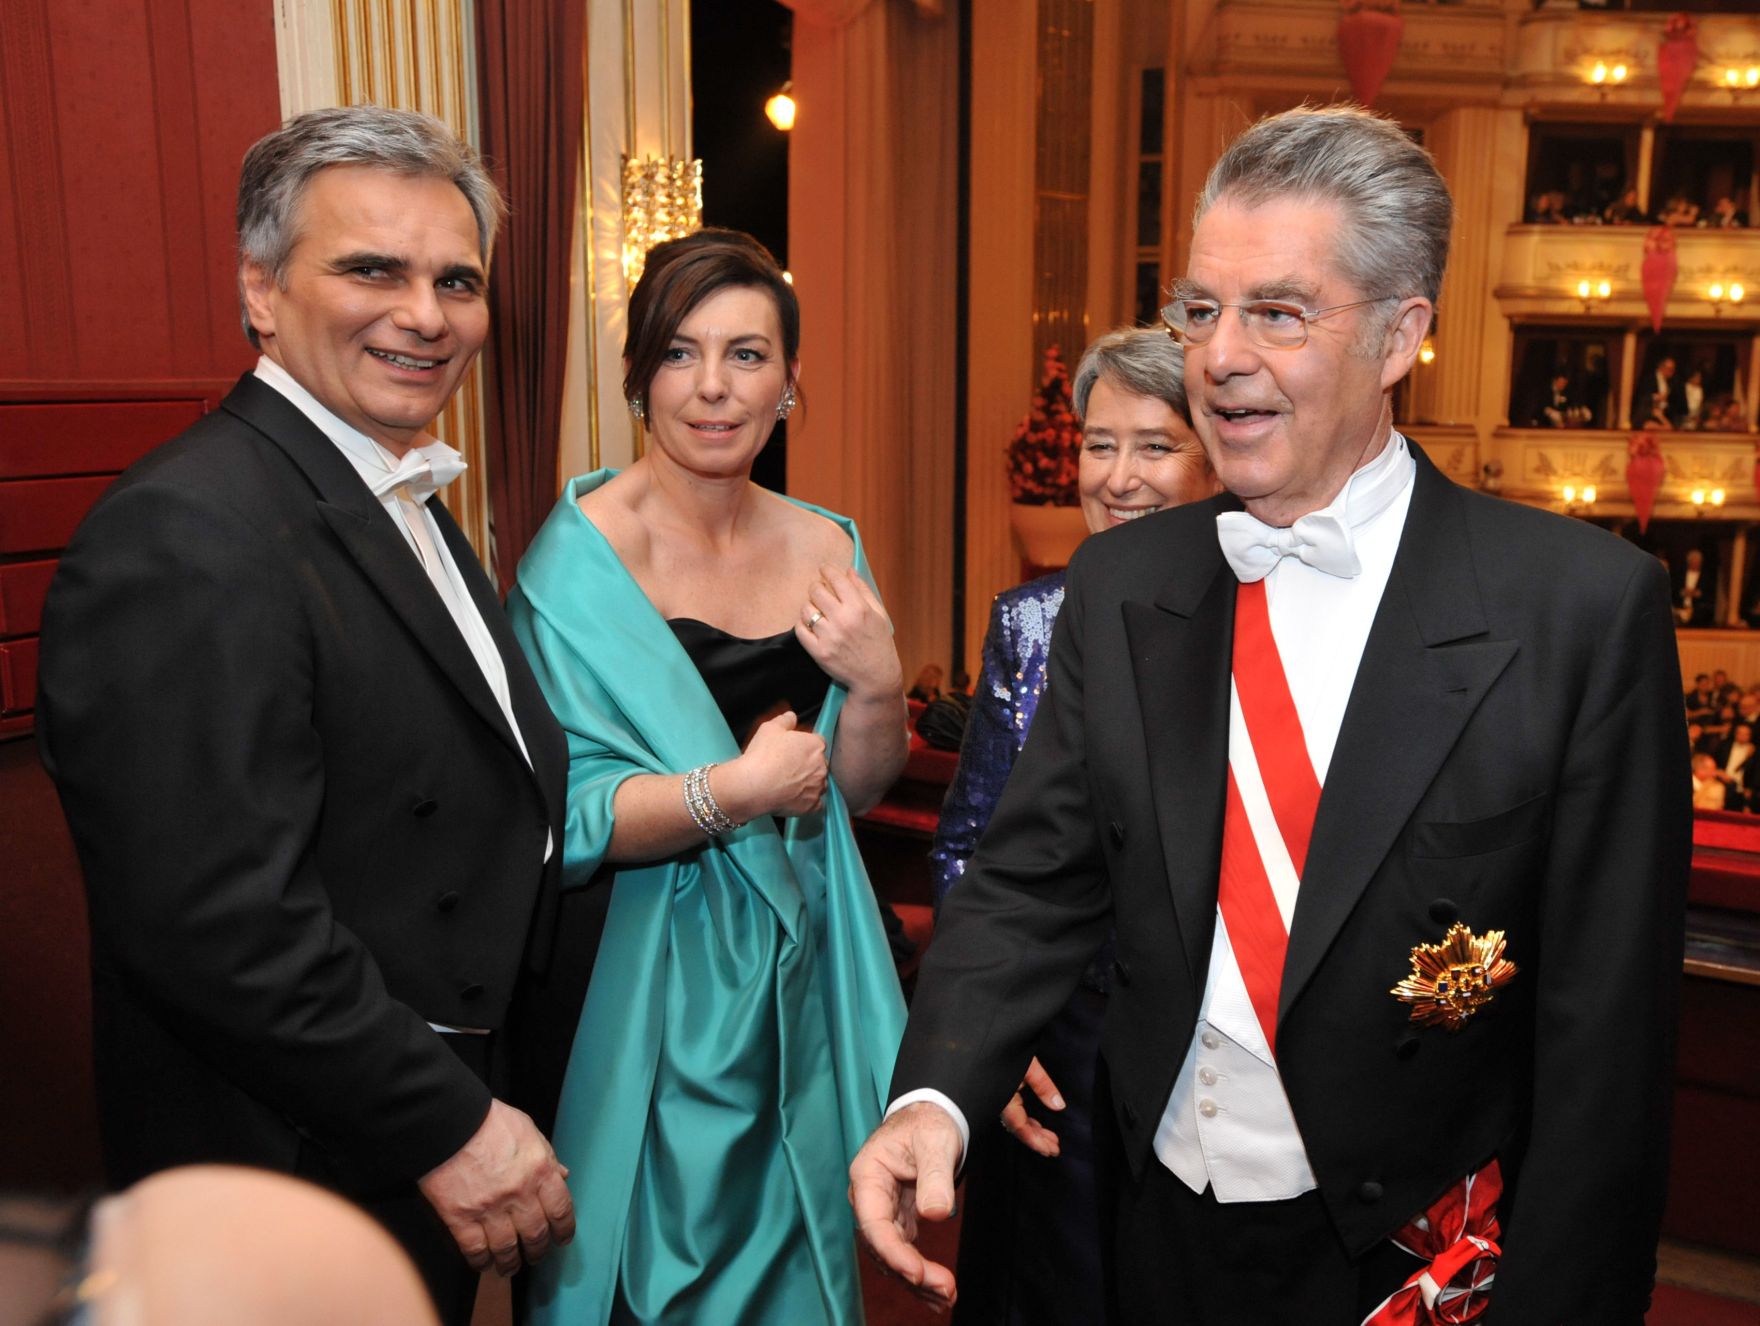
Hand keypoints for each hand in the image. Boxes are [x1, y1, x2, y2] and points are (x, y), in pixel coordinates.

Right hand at [416, 1099, 573, 1276]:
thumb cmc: (489, 1120)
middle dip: (538, 1250)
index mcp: (540, 1170)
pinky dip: (481, 1261)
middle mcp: (519, 1194)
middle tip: (535, 1256)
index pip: (562, 1210)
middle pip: (536, 1234)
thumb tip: (562, 1175)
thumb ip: (547, 1155)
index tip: (562, 1239)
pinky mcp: (460, 1217)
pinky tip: (483, 1263)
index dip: (564, 1230)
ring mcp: (490, 1208)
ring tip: (509, 1267)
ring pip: (507, 1248)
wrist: (448, 1122)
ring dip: (510, 1263)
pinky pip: (475, 1249)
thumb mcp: (528, 1130)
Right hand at [717, 710, 827, 819]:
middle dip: (808, 765)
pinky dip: (808, 801)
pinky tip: (795, 798)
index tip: (793, 751)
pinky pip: (816, 803)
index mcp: (815, 745)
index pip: (817, 742)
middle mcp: (822, 766)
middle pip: (819, 763)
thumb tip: (791, 716)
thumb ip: (784, 720)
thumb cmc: (762, 756)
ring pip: (819, 783)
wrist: (753, 786)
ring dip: (809, 783)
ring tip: (789, 784)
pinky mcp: (812, 806)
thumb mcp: (770, 729)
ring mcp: (818, 787)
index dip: (804, 746)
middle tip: (788, 768)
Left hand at [797, 566, 902, 700]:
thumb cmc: (879, 643)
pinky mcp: (818, 652)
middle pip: (816, 591)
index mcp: (859, 609)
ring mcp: (829, 637)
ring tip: (818, 611)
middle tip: (821, 591)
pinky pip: (800, 629)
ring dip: (810, 607)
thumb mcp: (878, 615)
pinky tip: (812, 625)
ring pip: (806, 609)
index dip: (827, 570)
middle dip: (817, 587)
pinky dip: (803, 624)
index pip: (836, 579)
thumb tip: (848, 571)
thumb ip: (863, 591)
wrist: (875, 677)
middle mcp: (843, 621)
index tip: (824, 568)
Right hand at [848, 1102, 960, 1310]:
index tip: (918, 1273)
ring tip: (947, 1297)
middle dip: (911, 1273)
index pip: (873, 1222)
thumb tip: (935, 1214)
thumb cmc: (930, 1123)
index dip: (894, 1252)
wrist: (932, 1116)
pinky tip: (937, 1291)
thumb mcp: (936, 1142)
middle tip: (946, 1290)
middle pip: (881, 1246)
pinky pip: (903, 1251)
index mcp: (868, 1175)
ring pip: (891, 1255)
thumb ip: (935, 1177)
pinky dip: (919, 1272)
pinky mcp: (897, 1219)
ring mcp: (881, 1210)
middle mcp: (868, 1198)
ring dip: (916, 1280)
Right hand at [1000, 1057, 1064, 1156]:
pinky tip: (1037, 1125)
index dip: (1035, 1140)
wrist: (992, 1035)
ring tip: (1051, 1140)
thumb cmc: (1006, 1047)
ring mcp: (1000, 1097)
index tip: (1050, 1150)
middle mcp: (1000, 1100)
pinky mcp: (1002, 1092)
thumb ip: (1043, 1086)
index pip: (1019, 1126)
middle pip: (1018, 1127)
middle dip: (1037, 1140)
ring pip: (1017, 1121)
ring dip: (1034, 1131)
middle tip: (1054, 1149)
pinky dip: (1027, 1121)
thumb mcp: (1029, 1065)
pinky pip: (1014, 1112)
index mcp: (1004, 1097)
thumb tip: (1058, 1106)